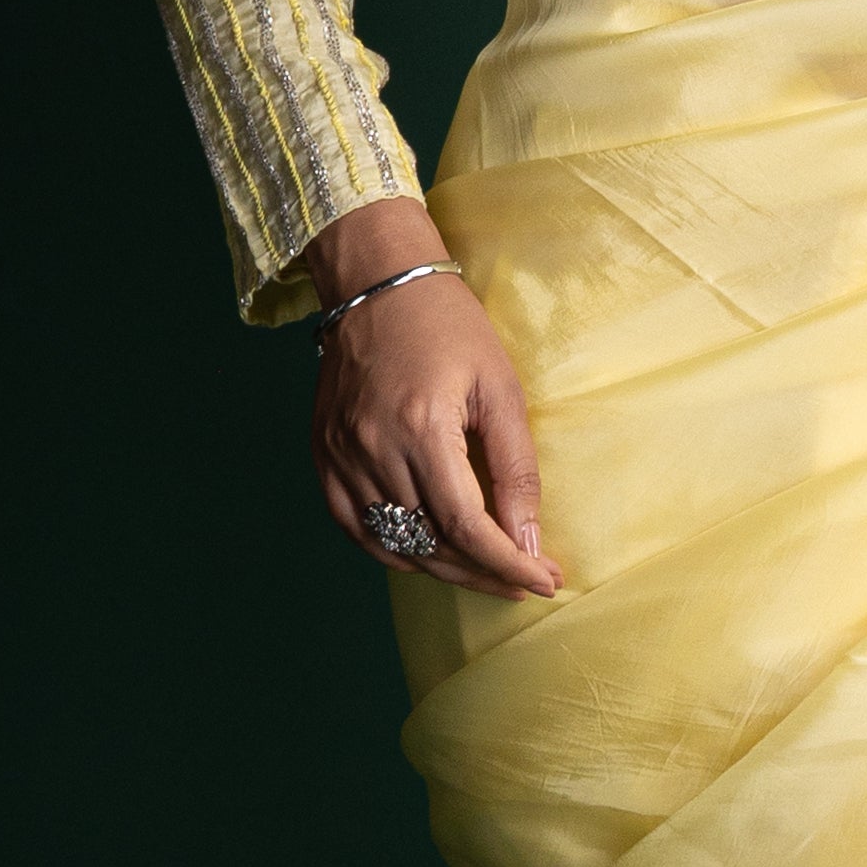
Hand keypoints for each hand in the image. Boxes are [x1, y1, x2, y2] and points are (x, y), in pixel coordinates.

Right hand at [306, 201, 562, 597]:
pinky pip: (355, 527)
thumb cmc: (448, 326)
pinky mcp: (323, 454)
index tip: (543, 583)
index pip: (466, 526)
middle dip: (485, 573)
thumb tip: (529, 539)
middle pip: (431, 544)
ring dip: (446, 567)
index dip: (507, 564)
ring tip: (487, 568)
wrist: (378, 284)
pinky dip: (394, 550)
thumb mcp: (500, 388)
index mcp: (421, 428)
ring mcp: (340, 455)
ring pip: (395, 543)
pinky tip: (430, 553)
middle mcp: (372, 449)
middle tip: (525, 582)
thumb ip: (515, 468)